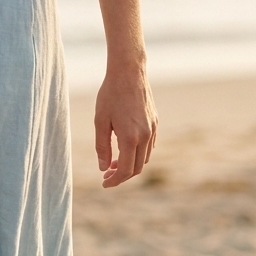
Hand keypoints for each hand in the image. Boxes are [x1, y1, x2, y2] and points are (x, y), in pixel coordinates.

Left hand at [94, 65, 157, 187]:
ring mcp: (152, 130)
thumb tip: (103, 167)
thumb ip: (102, 147)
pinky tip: (125, 149)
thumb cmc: (110, 95)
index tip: (104, 183)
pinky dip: (137, 153)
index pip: (125, 170)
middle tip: (106, 174)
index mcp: (130, 138)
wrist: (129, 72)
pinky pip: (149, 146)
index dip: (114, 180)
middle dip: (121, 175)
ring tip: (113, 162)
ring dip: (130, 164)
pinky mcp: (155, 123)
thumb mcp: (100, 121)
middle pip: (136, 168)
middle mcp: (145, 136)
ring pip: (144, 158)